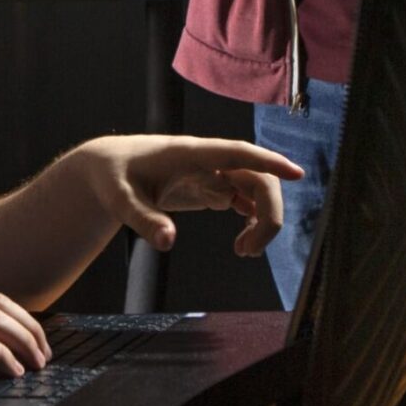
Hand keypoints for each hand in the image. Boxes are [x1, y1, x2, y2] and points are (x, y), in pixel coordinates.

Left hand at [73, 135, 302, 256]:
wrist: (108, 170)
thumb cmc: (114, 178)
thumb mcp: (121, 200)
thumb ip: (143, 220)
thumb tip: (167, 242)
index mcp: (190, 154)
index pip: (238, 153)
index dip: (269, 161)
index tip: (297, 173)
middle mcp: (208, 160)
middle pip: (258, 178)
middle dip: (267, 214)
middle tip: (247, 253)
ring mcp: (212, 172)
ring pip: (256, 190)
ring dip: (262, 220)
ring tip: (243, 252)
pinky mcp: (211, 186)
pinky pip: (245, 198)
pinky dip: (252, 220)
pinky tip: (242, 243)